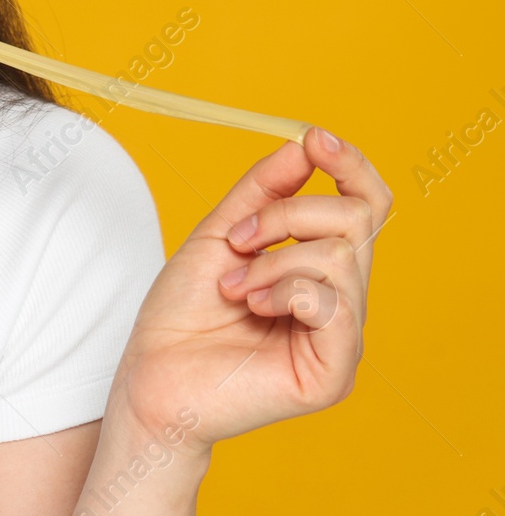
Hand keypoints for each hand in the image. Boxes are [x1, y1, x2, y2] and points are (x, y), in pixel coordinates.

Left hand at [109, 126, 392, 453]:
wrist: (149, 377)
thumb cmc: (180, 315)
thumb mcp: (220, 235)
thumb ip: (263, 191)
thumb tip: (307, 143)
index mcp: (321, 271)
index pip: (366, 207)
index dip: (351, 166)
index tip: (316, 138)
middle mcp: (342, 302)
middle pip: (358, 220)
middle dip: (288, 214)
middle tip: (237, 242)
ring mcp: (342, 339)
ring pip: (341, 256)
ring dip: (273, 260)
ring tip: (235, 290)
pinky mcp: (334, 372)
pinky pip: (333, 303)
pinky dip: (284, 290)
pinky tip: (252, 309)